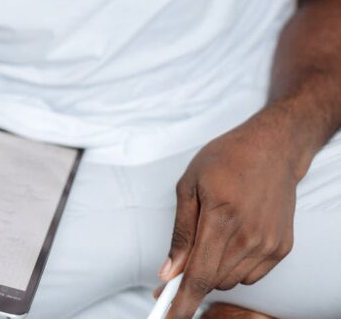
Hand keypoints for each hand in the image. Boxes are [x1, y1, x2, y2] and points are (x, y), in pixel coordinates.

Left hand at [157, 110, 298, 318]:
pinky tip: (235, 237)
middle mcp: (249, 235)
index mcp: (221, 216)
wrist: (272, 148)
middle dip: (193, 277)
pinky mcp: (281, 248)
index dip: (182, 302)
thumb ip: (181, 232)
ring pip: (231, 281)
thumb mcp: (190, 184)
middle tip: (181, 262)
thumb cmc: (227, 158)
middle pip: (213, 281)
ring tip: (215, 232)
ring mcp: (268, 244)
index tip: (168, 317)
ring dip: (216, 269)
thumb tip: (169, 270)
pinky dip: (237, 265)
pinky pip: (251, 274)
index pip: (199, 275)